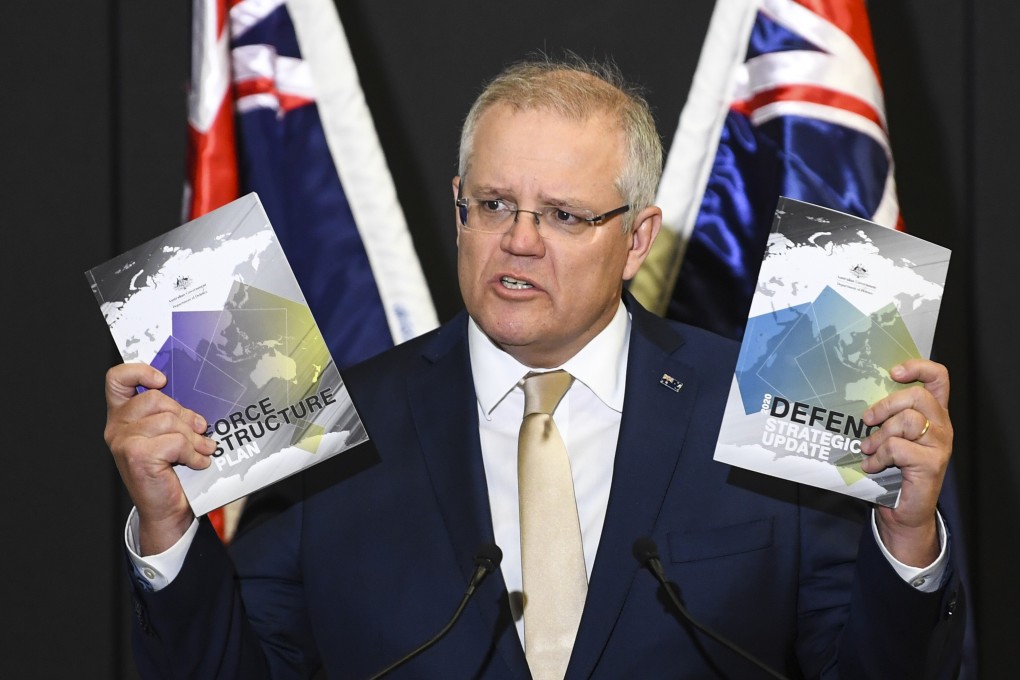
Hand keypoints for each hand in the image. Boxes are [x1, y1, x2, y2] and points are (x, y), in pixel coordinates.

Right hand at [104, 363, 216, 554]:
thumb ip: (170, 415)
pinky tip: (198, 463)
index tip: (162, 380)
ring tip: (202, 450)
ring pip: (170, 421)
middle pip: (157, 399)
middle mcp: (117, 427)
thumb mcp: (168, 436)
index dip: (139, 371)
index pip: (117, 379)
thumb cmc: (170, 472)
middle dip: (185, 415)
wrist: (167, 511)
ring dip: (194, 438)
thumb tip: (195, 401)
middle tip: (200, 431)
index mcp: (123, 416)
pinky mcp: (137, 455)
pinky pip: (177, 442)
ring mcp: (124, 441)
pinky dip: (194, 453)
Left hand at [860, 359, 952, 566]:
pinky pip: (898, 448)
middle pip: (918, 396)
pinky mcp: (931, 464)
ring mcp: (939, 445)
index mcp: (933, 414)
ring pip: (907, 421)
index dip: (918, 368)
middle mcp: (942, 426)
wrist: (905, 510)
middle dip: (886, 405)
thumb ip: (885, 416)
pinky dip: (879, 456)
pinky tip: (872, 466)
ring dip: (879, 435)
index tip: (893, 372)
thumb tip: (854, 393)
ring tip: (868, 449)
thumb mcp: (889, 436)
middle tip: (867, 420)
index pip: (938, 378)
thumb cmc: (893, 469)